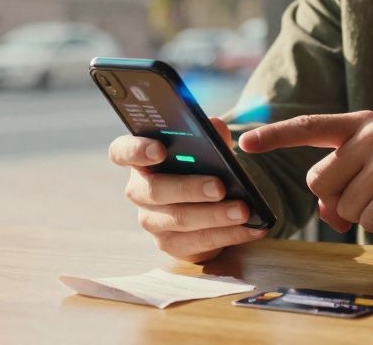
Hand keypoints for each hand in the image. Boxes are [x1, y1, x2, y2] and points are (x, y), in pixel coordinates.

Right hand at [108, 116, 266, 262]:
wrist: (208, 203)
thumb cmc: (201, 167)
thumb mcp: (205, 148)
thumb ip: (208, 135)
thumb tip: (216, 126)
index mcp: (140, 160)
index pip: (122, 151)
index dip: (136, 150)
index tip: (160, 150)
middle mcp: (139, 191)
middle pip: (155, 190)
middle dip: (189, 188)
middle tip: (219, 186)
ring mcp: (152, 221)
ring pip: (179, 219)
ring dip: (215, 215)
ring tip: (243, 210)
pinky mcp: (171, 245)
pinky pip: (199, 242)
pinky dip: (228, 235)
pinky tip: (251, 228)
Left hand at [239, 110, 372, 236]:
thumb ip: (345, 181)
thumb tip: (325, 211)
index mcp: (364, 125)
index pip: (309, 127)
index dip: (274, 136)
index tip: (243, 142)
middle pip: (319, 183)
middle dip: (341, 201)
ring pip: (344, 207)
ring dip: (368, 215)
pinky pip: (371, 221)